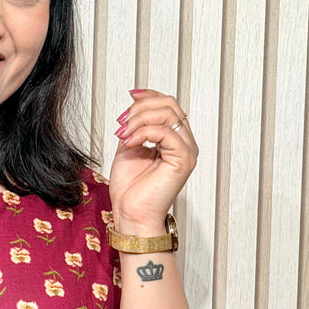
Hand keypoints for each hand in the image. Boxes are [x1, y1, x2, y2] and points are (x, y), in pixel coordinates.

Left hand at [109, 87, 197, 230]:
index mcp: (174, 139)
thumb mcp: (129, 147)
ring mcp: (187, 151)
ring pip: (168, 114)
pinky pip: (165, 132)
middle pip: (170, 104)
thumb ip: (136, 127)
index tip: (130, 96)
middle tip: (122, 122)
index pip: (169, 105)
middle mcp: (185, 143)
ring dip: (139, 120)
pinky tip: (129, 142)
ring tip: (123, 134)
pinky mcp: (183, 160)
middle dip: (141, 108)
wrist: (130, 213)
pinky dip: (143, 132)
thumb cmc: (130, 188)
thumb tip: (134, 107)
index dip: (149, 96)